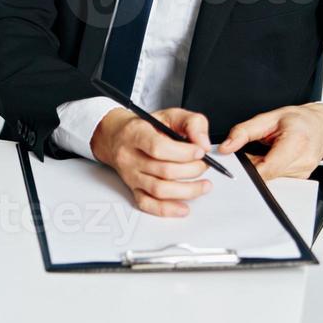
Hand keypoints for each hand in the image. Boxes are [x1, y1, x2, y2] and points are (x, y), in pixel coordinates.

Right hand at [90, 107, 214, 217]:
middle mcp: (130, 156)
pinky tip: (183, 207)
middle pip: (163, 171)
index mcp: (136, 133)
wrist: (117, 136)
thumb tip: (203, 143)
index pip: (158, 147)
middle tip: (204, 165)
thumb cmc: (145, 126)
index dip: (183, 152)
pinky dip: (167, 209)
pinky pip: (147, 204)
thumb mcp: (170, 114)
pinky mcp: (133, 188)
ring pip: (159, 190)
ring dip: (187, 191)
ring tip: (204, 185)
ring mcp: (131, 175)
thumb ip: (192, 123)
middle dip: (191, 170)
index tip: (200, 151)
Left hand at [218, 103, 322, 180]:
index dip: (247, 169)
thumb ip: (243, 132)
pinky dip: (269, 171)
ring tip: (262, 153)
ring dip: (261, 169)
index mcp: (297, 141)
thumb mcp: (268, 118)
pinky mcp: (301, 179)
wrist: (321, 126)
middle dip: (251, 168)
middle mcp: (303, 160)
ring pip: (271, 179)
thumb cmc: (298, 120)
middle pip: (267, 175)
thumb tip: (226, 147)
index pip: (268, 167)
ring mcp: (304, 173)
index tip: (234, 165)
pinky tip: (271, 159)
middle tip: (246, 154)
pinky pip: (277, 179)